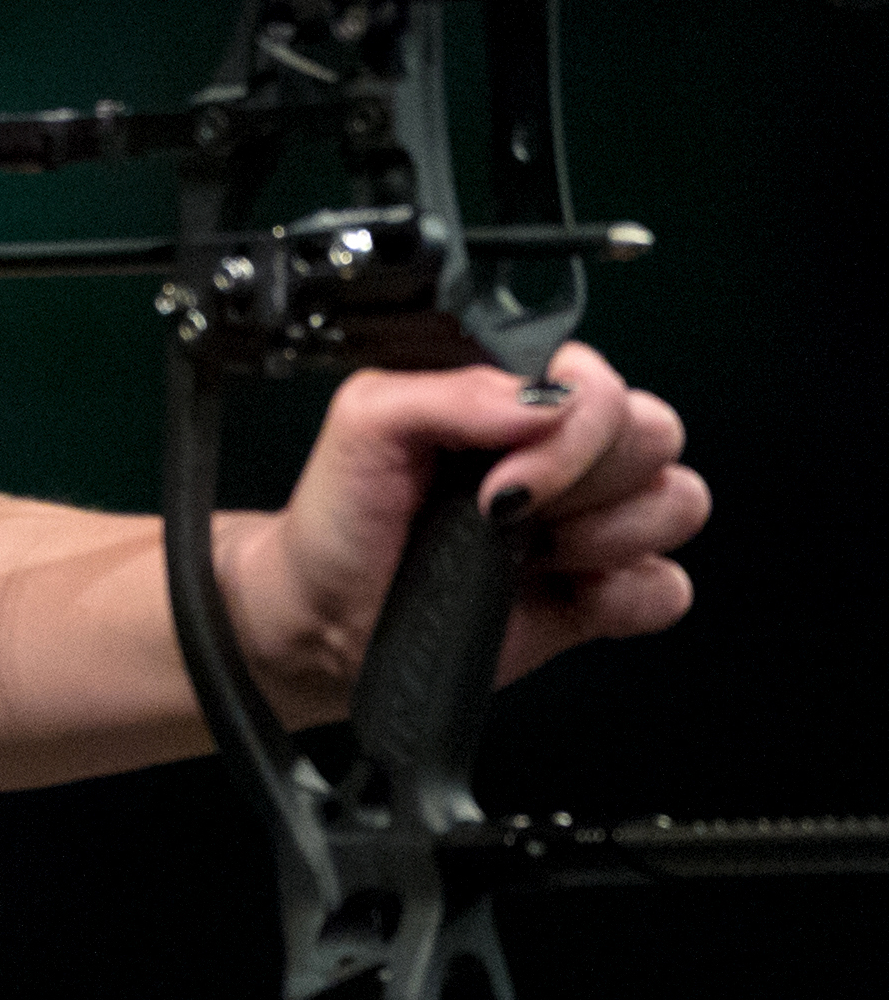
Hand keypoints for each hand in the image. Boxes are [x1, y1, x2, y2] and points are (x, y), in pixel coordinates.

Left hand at [229, 341, 705, 721]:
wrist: (324, 617)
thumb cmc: (339, 518)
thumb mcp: (366, 424)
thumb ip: (451, 392)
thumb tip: (543, 399)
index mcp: (514, 401)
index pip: (600, 382)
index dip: (570, 428)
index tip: (498, 473)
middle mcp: (561, 455)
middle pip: (653, 435)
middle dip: (584, 477)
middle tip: (503, 511)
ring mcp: (587, 524)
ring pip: (677, 503)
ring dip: (606, 533)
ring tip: (530, 552)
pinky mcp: (600, 596)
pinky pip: (667, 588)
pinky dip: (626, 595)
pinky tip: (561, 592)